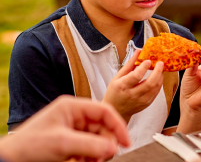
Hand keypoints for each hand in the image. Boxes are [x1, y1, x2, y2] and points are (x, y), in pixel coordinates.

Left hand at [0, 95, 129, 161]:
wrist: (10, 161)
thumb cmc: (28, 146)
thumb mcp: (62, 143)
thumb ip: (90, 144)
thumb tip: (113, 147)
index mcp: (72, 107)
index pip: (104, 111)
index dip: (118, 126)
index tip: (126, 141)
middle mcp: (74, 116)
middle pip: (103, 127)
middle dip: (106, 143)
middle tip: (106, 156)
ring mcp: (72, 130)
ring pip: (97, 139)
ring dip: (98, 152)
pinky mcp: (70, 143)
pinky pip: (89, 148)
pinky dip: (91, 157)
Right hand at [103, 49, 164, 121]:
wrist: (116, 111)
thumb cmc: (115, 92)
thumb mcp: (117, 77)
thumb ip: (129, 64)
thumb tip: (138, 51)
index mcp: (122, 86)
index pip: (136, 76)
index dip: (143, 68)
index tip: (148, 61)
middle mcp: (132, 95)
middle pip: (149, 83)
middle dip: (157, 72)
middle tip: (160, 63)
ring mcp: (140, 101)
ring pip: (155, 88)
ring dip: (160, 77)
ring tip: (161, 69)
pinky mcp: (146, 103)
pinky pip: (156, 92)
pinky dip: (159, 83)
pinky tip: (158, 77)